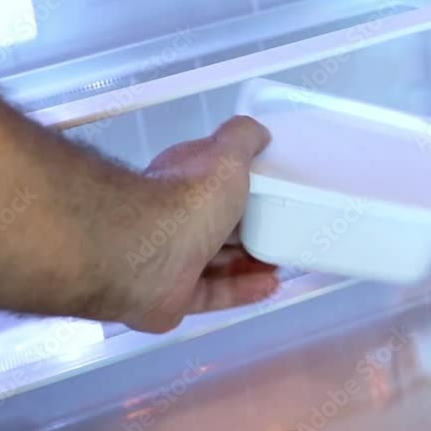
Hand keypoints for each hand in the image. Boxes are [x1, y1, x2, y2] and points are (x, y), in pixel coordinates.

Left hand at [119, 116, 278, 332]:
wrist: (149, 254)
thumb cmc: (189, 199)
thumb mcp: (226, 154)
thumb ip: (243, 138)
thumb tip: (259, 132)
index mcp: (179, 183)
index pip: (211, 183)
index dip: (241, 187)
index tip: (271, 192)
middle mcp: (171, 220)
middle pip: (215, 226)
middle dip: (249, 231)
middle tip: (281, 231)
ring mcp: (168, 261)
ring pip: (215, 263)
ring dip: (249, 263)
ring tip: (282, 263)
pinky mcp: (173, 297)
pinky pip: (213, 294)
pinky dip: (242, 290)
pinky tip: (270, 286)